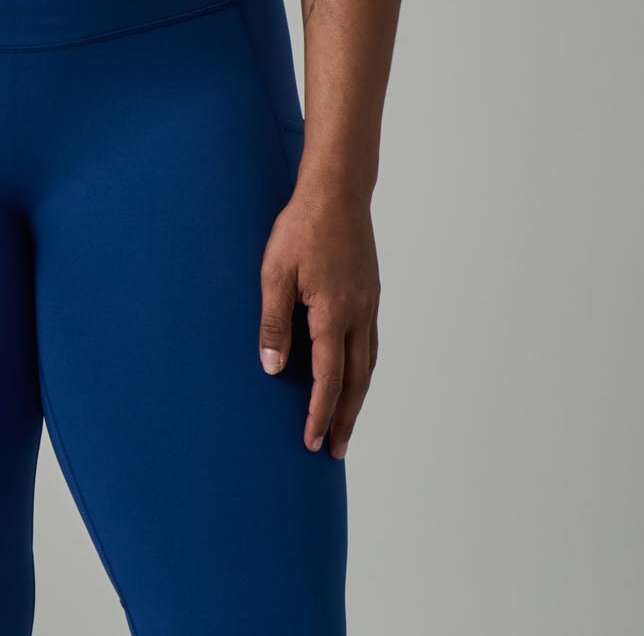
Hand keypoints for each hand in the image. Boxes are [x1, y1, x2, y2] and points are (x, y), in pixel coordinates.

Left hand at [258, 175, 379, 456]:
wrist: (337, 193)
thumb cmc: (300, 229)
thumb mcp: (274, 273)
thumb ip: (274, 323)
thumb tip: (273, 368)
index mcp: (333, 316)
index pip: (329, 380)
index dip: (319, 414)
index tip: (311, 441)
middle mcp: (359, 317)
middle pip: (356, 382)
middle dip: (345, 419)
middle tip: (335, 450)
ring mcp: (368, 306)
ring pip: (368, 365)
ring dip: (358, 398)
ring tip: (346, 422)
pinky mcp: (370, 294)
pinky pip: (370, 343)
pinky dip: (364, 369)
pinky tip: (354, 373)